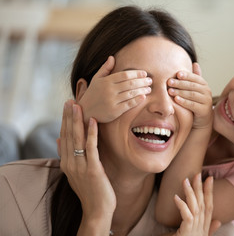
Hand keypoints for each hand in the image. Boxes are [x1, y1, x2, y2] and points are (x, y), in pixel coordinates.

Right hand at [58, 100, 115, 223]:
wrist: (97, 209)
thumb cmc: (90, 190)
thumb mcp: (76, 172)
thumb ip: (68, 156)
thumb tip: (59, 140)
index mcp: (66, 162)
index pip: (64, 137)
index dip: (65, 120)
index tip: (67, 106)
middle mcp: (70, 163)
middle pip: (68, 135)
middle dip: (69, 116)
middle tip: (71, 99)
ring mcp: (80, 166)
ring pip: (77, 138)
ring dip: (77, 120)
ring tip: (78, 105)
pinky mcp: (92, 169)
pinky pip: (91, 148)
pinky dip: (91, 133)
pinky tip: (93, 121)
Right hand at [79, 56, 151, 122]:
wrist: (85, 111)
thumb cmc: (92, 94)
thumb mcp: (96, 79)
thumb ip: (105, 69)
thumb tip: (112, 57)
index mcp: (106, 81)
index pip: (125, 75)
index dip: (136, 73)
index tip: (144, 73)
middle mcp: (109, 90)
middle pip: (130, 83)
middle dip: (142, 81)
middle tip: (150, 80)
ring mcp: (112, 101)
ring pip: (131, 93)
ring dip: (142, 90)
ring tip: (149, 89)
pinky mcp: (114, 111)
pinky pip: (129, 104)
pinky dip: (137, 100)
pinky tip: (143, 97)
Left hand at [168, 63, 212, 128]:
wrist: (202, 119)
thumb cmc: (196, 101)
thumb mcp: (195, 89)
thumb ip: (194, 78)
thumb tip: (195, 63)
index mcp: (204, 84)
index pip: (195, 77)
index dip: (186, 75)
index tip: (177, 74)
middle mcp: (207, 91)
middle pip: (192, 86)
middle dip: (180, 83)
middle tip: (169, 82)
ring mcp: (206, 101)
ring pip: (192, 94)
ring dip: (180, 92)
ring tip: (170, 91)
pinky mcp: (204, 110)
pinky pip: (192, 105)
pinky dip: (184, 102)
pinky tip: (176, 99)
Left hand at [173, 174, 220, 235]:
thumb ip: (209, 229)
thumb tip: (218, 221)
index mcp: (205, 227)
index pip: (209, 207)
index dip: (210, 192)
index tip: (209, 178)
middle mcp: (202, 228)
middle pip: (203, 204)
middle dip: (201, 188)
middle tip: (197, 174)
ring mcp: (196, 231)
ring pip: (196, 208)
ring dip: (191, 193)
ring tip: (185, 180)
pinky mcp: (187, 234)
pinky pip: (187, 217)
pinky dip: (182, 206)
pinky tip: (176, 197)